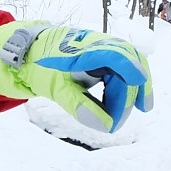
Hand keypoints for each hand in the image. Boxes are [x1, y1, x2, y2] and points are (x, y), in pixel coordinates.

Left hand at [0, 21, 153, 132]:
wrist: (31, 51)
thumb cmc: (41, 65)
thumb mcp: (55, 88)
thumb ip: (79, 106)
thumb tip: (106, 126)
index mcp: (82, 47)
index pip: (113, 53)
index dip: (129, 67)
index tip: (140, 83)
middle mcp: (97, 43)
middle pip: (127, 65)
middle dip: (129, 96)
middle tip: (115, 125)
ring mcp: (104, 48)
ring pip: (128, 70)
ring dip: (128, 96)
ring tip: (116, 121)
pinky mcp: (106, 57)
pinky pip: (124, 72)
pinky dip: (126, 90)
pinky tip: (129, 107)